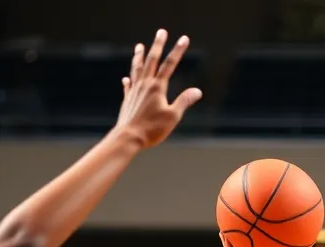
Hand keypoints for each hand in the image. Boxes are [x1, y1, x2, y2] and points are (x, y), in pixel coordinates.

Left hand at [116, 29, 201, 147]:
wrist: (128, 137)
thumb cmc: (152, 128)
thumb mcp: (173, 116)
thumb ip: (184, 101)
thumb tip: (197, 91)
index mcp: (157, 87)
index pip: (169, 65)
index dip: (178, 51)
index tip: (184, 39)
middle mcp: (144, 85)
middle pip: (152, 60)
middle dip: (158, 45)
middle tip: (161, 31)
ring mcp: (134, 91)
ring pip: (137, 69)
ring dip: (139, 56)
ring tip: (139, 46)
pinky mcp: (128, 100)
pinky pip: (128, 86)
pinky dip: (129, 79)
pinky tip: (127, 78)